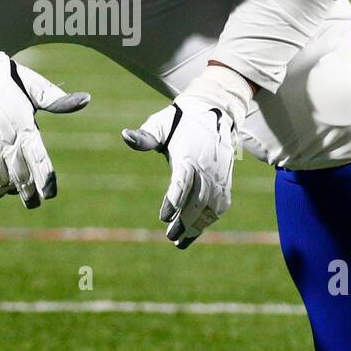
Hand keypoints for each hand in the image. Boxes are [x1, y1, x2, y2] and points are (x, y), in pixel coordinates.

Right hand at [0, 52, 89, 207]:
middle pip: (19, 173)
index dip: (44, 179)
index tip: (50, 194)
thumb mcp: (33, 84)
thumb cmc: (7, 77)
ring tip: (20, 195)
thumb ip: (57, 100)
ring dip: (10, 188)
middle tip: (35, 202)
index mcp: (22, 122)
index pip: (37, 158)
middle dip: (28, 191)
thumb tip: (87, 99)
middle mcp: (4, 135)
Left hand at [122, 65, 250, 247]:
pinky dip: (210, 219)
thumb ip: (145, 137)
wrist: (215, 109)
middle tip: (170, 237)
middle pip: (197, 201)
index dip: (174, 200)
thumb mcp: (160, 124)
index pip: (182, 182)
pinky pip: (221, 205)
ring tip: (181, 240)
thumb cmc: (181, 119)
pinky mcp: (225, 180)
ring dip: (197, 225)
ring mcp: (218, 175)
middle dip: (184, 221)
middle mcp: (207, 167)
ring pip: (211, 207)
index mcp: (188, 155)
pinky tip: (196, 230)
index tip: (164, 217)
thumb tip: (125, 136)